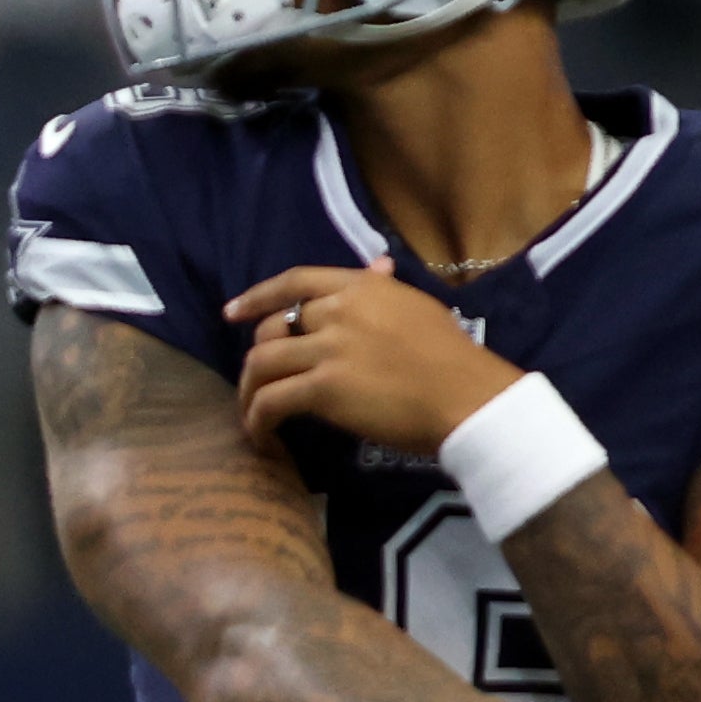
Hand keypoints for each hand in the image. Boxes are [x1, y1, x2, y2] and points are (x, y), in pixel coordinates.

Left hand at [226, 259, 522, 454]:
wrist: (468, 398)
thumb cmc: (453, 359)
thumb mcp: (418, 307)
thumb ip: (386, 288)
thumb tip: (376, 265)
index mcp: (361, 287)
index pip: (294, 282)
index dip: (257, 296)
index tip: (233, 312)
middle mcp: (339, 311)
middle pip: (272, 328)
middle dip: (259, 357)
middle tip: (259, 382)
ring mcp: (329, 348)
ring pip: (261, 364)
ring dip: (249, 392)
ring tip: (252, 415)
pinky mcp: (325, 388)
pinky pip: (271, 401)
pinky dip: (257, 421)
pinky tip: (261, 436)